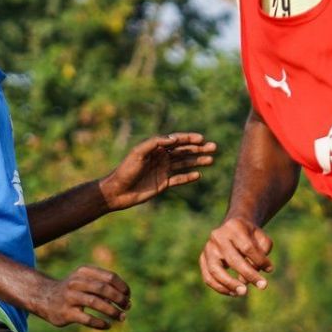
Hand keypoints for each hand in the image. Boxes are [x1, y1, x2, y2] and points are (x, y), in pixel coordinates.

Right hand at [32, 265, 130, 329]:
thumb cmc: (73, 290)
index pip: (109, 277)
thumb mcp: (85, 280)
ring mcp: (70, 297)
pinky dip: (100, 323)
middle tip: (127, 307)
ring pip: (95, 302)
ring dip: (112, 311)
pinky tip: (108, 325)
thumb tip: (126, 299)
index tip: (128, 296)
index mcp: (84, 272)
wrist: (44, 298)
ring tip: (121, 318)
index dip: (122, 287)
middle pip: (103, 288)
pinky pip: (87, 318)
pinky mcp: (66, 313)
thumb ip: (104, 286)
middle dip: (119, 299)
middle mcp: (76, 282)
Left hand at [98, 133, 217, 210]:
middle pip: (184, 151)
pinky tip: (198, 175)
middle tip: (214, 147)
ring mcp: (163, 170)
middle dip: (198, 149)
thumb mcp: (138, 153)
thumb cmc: (125, 170)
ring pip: (184, 164)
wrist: (118, 192)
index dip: (189, 139)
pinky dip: (188, 177)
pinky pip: (179, 179)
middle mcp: (161, 157)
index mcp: (155, 148)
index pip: (176, 141)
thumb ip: (155, 143)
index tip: (201, 139)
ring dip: (197, 161)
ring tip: (211, 160)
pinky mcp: (163, 183)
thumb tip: (173, 139)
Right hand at [200, 216, 272, 296]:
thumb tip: (249, 276)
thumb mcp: (262, 240)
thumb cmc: (251, 237)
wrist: (233, 228)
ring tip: (243, 293)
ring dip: (230, 284)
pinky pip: (208, 277)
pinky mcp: (203, 258)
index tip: (270, 269)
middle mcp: (218, 236)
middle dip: (248, 275)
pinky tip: (233, 293)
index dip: (259, 260)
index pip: (247, 247)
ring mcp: (208, 248)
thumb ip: (261, 255)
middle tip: (263, 286)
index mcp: (234, 227)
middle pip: (233, 259)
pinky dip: (219, 287)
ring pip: (215, 270)